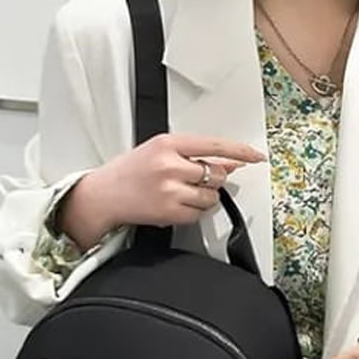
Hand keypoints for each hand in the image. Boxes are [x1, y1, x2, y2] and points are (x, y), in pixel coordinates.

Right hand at [58, 133, 265, 249]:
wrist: (103, 195)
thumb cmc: (128, 172)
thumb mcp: (158, 151)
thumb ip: (192, 155)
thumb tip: (227, 163)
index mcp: (168, 144)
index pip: (215, 146)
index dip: (240, 151)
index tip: (256, 156)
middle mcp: (170, 165)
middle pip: (216, 175)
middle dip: (212, 180)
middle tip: (195, 181)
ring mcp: (170, 190)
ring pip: (210, 197)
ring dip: (204, 198)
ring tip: (181, 193)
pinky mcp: (169, 212)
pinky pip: (198, 214)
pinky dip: (193, 212)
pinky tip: (175, 205)